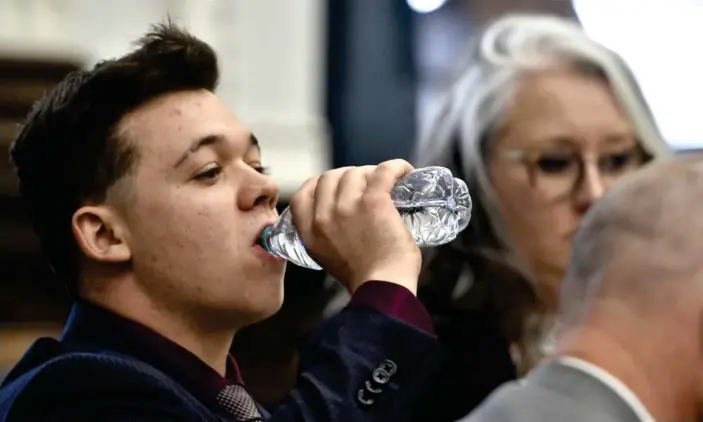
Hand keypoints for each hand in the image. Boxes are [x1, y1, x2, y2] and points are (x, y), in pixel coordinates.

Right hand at [289, 159, 421, 293]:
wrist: (384, 289)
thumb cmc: (365, 279)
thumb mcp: (329, 258)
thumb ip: (328, 237)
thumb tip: (342, 220)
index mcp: (310, 233)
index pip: (303, 195)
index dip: (318, 186)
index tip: (334, 187)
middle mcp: (324, 217)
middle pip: (330, 177)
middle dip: (348, 177)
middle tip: (368, 185)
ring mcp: (347, 207)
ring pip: (356, 172)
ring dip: (372, 173)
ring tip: (388, 183)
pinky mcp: (373, 201)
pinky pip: (383, 171)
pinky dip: (396, 168)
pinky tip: (405, 172)